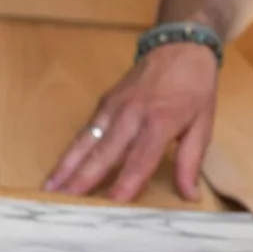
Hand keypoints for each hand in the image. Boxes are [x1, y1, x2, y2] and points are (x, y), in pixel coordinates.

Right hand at [42, 42, 219, 201]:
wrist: (180, 46)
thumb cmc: (195, 88)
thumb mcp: (204, 124)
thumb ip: (191, 161)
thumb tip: (190, 196)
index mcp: (160, 122)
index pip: (140, 159)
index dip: (126, 183)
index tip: (112, 204)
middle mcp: (131, 116)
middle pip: (104, 153)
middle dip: (83, 179)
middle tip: (64, 203)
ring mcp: (114, 108)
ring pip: (86, 142)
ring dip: (66, 167)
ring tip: (48, 190)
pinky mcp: (104, 103)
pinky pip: (85, 131)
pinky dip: (70, 151)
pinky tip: (58, 169)